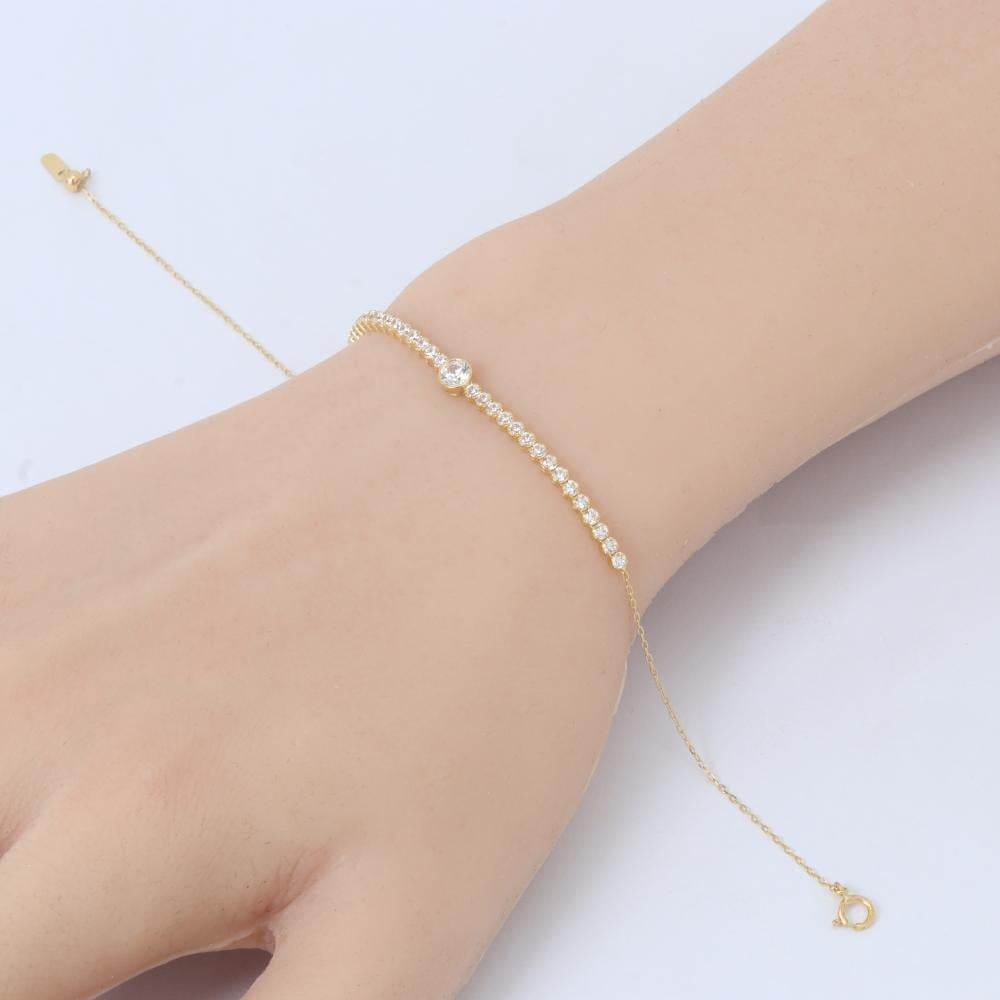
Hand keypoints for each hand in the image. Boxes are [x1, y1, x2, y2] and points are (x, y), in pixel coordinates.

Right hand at [0, 322, 631, 998]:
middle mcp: (24, 701)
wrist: (488, 467)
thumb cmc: (479, 676)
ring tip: (78, 844)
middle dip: (24, 921)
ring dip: (3, 840)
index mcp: (130, 830)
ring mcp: (9, 598)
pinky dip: (0, 720)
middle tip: (104, 904)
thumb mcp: (410, 919)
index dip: (42, 990)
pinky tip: (53, 736)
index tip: (95, 966)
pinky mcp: (22, 528)